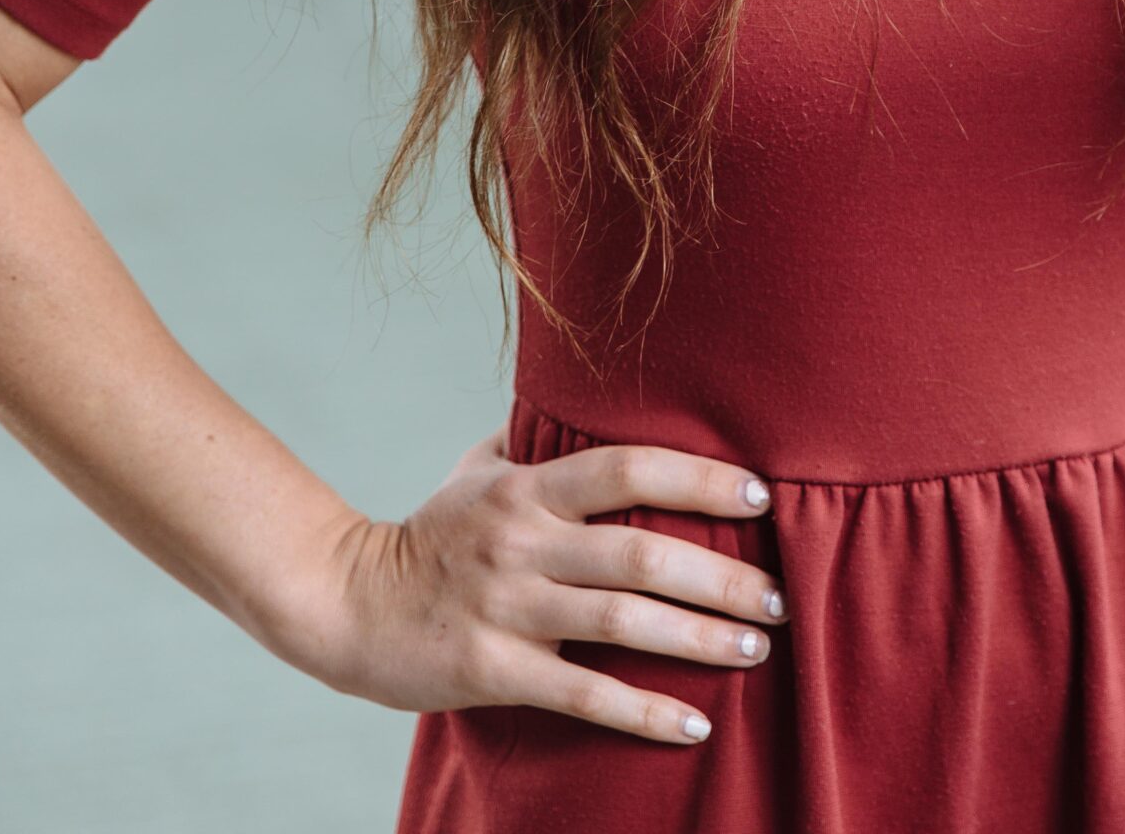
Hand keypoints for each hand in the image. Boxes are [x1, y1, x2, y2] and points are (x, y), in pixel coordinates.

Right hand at [277, 423, 787, 744]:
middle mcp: (522, 542)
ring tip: (755, 648)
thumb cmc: (428, 533)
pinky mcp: (492, 671)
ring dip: (698, 639)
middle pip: (641, 554)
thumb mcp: (477, 471)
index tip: (757, 497)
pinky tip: (695, 724)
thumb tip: (592, 400)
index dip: (698, 480)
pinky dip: (643, 712)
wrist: (346, 604)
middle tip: (779, 598)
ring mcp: (507, 609)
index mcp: (526, 488)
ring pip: (622, 624)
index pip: (627, 469)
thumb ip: (538, 443)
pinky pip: (583, 696)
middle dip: (721, 577)